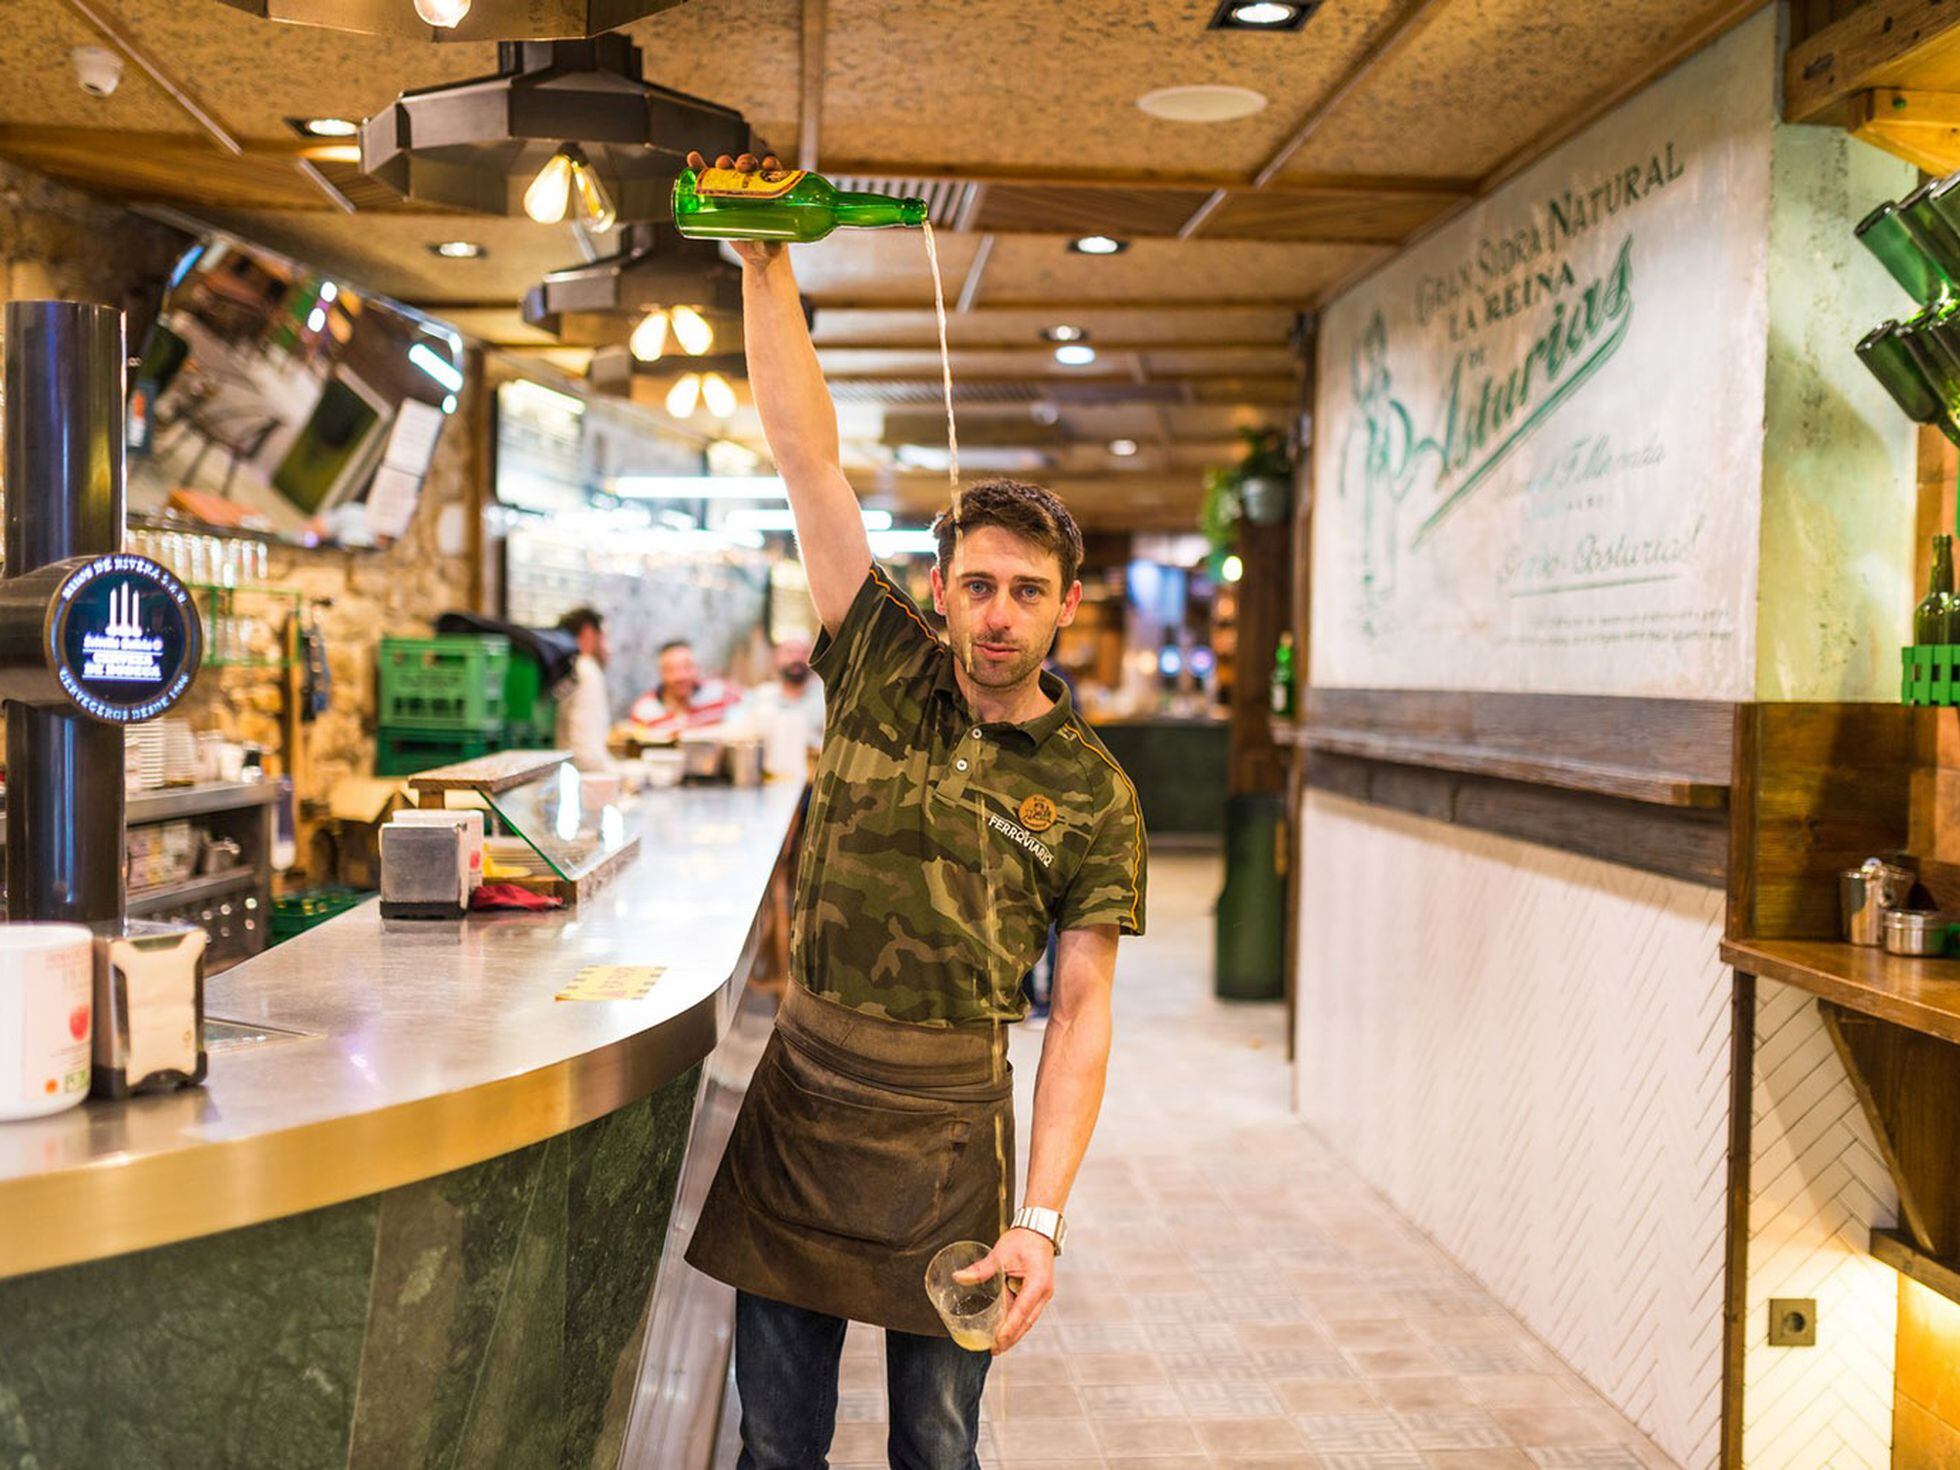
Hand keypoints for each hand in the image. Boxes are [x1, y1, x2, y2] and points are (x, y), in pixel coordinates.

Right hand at [686, 149, 787, 266]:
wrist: (756, 252)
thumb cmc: (769, 243)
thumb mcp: (772, 243)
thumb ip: (770, 243)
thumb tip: (767, 245)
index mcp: (771, 190)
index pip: (771, 169)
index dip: (770, 163)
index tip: (768, 166)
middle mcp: (752, 184)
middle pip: (748, 165)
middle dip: (745, 162)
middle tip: (742, 168)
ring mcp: (733, 189)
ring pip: (729, 169)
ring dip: (725, 162)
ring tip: (722, 165)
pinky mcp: (717, 196)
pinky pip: (706, 178)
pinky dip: (698, 167)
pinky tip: (693, 159)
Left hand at [955, 1227, 1054, 1354]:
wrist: (1039, 1229)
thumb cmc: (1024, 1239)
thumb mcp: (1001, 1253)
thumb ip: (981, 1269)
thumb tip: (960, 1278)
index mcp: (1037, 1283)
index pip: (1022, 1312)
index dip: (1009, 1329)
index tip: (997, 1342)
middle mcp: (1044, 1292)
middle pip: (1026, 1322)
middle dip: (1011, 1338)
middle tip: (995, 1350)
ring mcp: (1043, 1294)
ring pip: (1028, 1320)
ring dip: (1014, 1333)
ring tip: (998, 1345)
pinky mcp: (1038, 1293)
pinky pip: (1027, 1312)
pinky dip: (1017, 1321)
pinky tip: (1005, 1329)